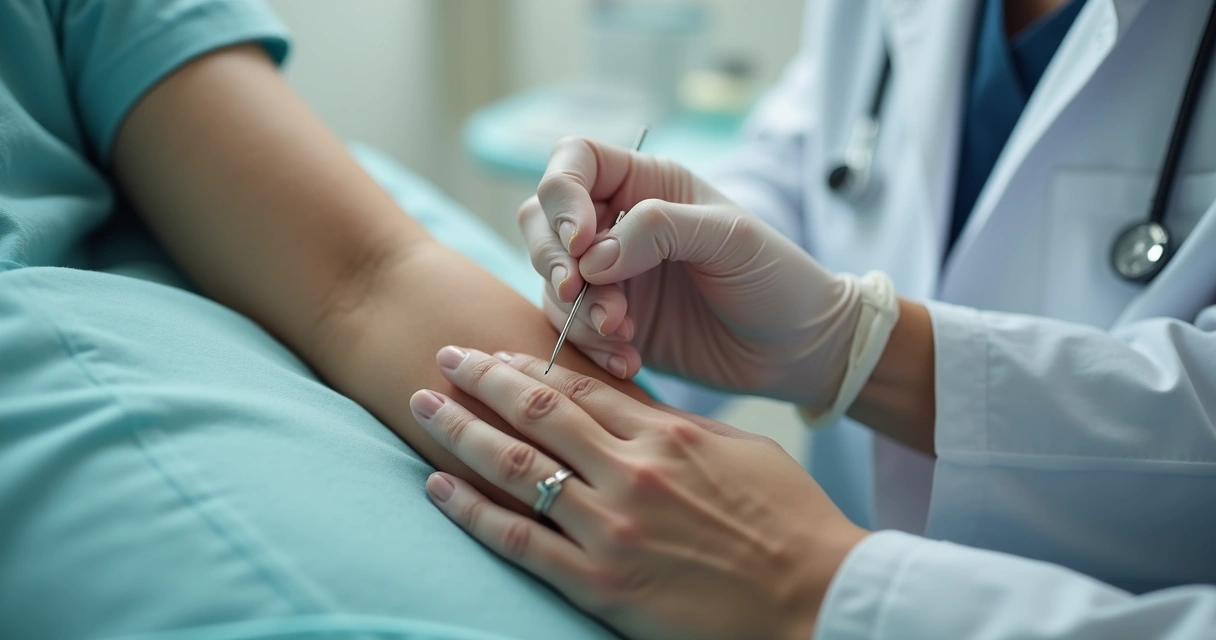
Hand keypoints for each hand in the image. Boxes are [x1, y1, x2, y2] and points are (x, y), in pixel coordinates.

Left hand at [409, 347, 867, 639]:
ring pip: (517, 466)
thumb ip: (681, 430)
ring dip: (462, 431)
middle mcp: (631, 470)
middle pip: (538, 412)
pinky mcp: (601, 581)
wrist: (818, 599)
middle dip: (482, 379)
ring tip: (423, 406)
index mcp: (667, 435)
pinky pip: (520, 539)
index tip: (494, 349)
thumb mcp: (741, 454)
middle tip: (443, 354)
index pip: (580, 387)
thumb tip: (637, 411)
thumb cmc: (791, 524)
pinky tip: (436, 486)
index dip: (528, 366)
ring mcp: (612, 525)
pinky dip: (471, 510)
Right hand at [522, 136, 892, 408]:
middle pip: (542, 220)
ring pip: (551, 280)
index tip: (581, 241)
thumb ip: (660, 229)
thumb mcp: (730, 237)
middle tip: (581, 292)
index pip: (573, 161)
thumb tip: (592, 254)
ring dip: (576, 311)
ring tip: (624, 335)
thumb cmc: (776, 278)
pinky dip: (588, 346)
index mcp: (646, 183)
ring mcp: (611, 276)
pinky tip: (628, 361)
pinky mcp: (611, 324)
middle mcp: (618, 224)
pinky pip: (569, 329)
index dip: (561, 195)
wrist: (797, 348)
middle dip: (553, 259)